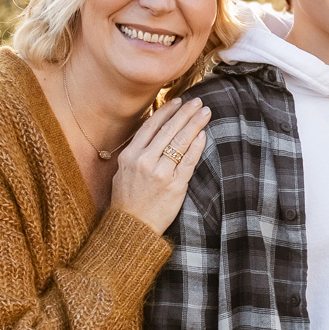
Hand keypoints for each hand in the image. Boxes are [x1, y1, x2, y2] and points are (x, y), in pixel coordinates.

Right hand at [110, 96, 210, 232]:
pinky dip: (197, 146)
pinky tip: (203, 134)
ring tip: (205, 112)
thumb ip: (136, 153)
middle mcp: (143, 161)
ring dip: (195, 124)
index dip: (166, 111)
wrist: (132, 228)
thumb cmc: (128, 201)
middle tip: (198, 102)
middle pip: (169, 130)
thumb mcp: (123, 173)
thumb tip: (154, 134)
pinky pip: (189, 161)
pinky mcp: (175, 185)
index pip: (151, 126)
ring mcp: (160, 173)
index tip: (178, 101)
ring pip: (180, 142)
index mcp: (129, 156)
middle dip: (185, 113)